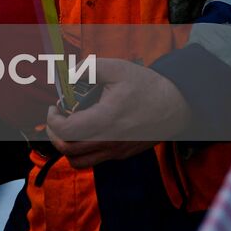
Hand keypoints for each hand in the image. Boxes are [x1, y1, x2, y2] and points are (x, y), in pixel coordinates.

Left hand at [45, 58, 190, 169]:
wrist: (177, 105)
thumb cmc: (147, 86)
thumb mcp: (117, 68)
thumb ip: (88, 68)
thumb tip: (66, 71)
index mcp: (105, 120)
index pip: (66, 132)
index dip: (53, 120)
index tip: (55, 106)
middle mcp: (109, 141)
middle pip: (68, 150)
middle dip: (54, 133)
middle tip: (58, 116)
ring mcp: (116, 151)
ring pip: (79, 162)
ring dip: (67, 146)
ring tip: (69, 126)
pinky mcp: (122, 154)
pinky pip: (94, 160)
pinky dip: (82, 150)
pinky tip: (87, 130)